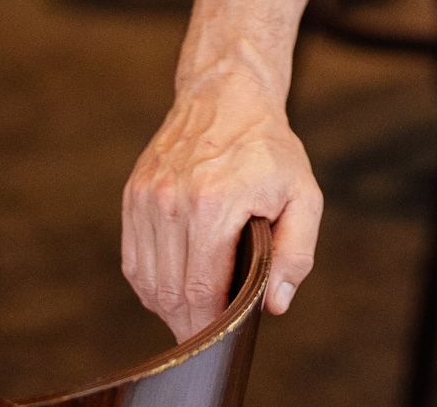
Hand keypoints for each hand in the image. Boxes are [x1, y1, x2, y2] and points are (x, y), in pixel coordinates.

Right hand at [122, 64, 318, 335]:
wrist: (226, 97)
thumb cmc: (268, 150)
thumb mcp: (303, 195)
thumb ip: (296, 253)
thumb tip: (274, 303)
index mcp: (213, 203)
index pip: (202, 291)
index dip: (212, 326)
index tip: (226, 339)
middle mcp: (172, 201)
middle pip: (171, 293)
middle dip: (191, 324)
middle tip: (213, 334)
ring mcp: (147, 198)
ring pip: (148, 283)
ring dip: (170, 307)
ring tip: (197, 312)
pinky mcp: (133, 196)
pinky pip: (134, 261)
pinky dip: (152, 284)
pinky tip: (176, 286)